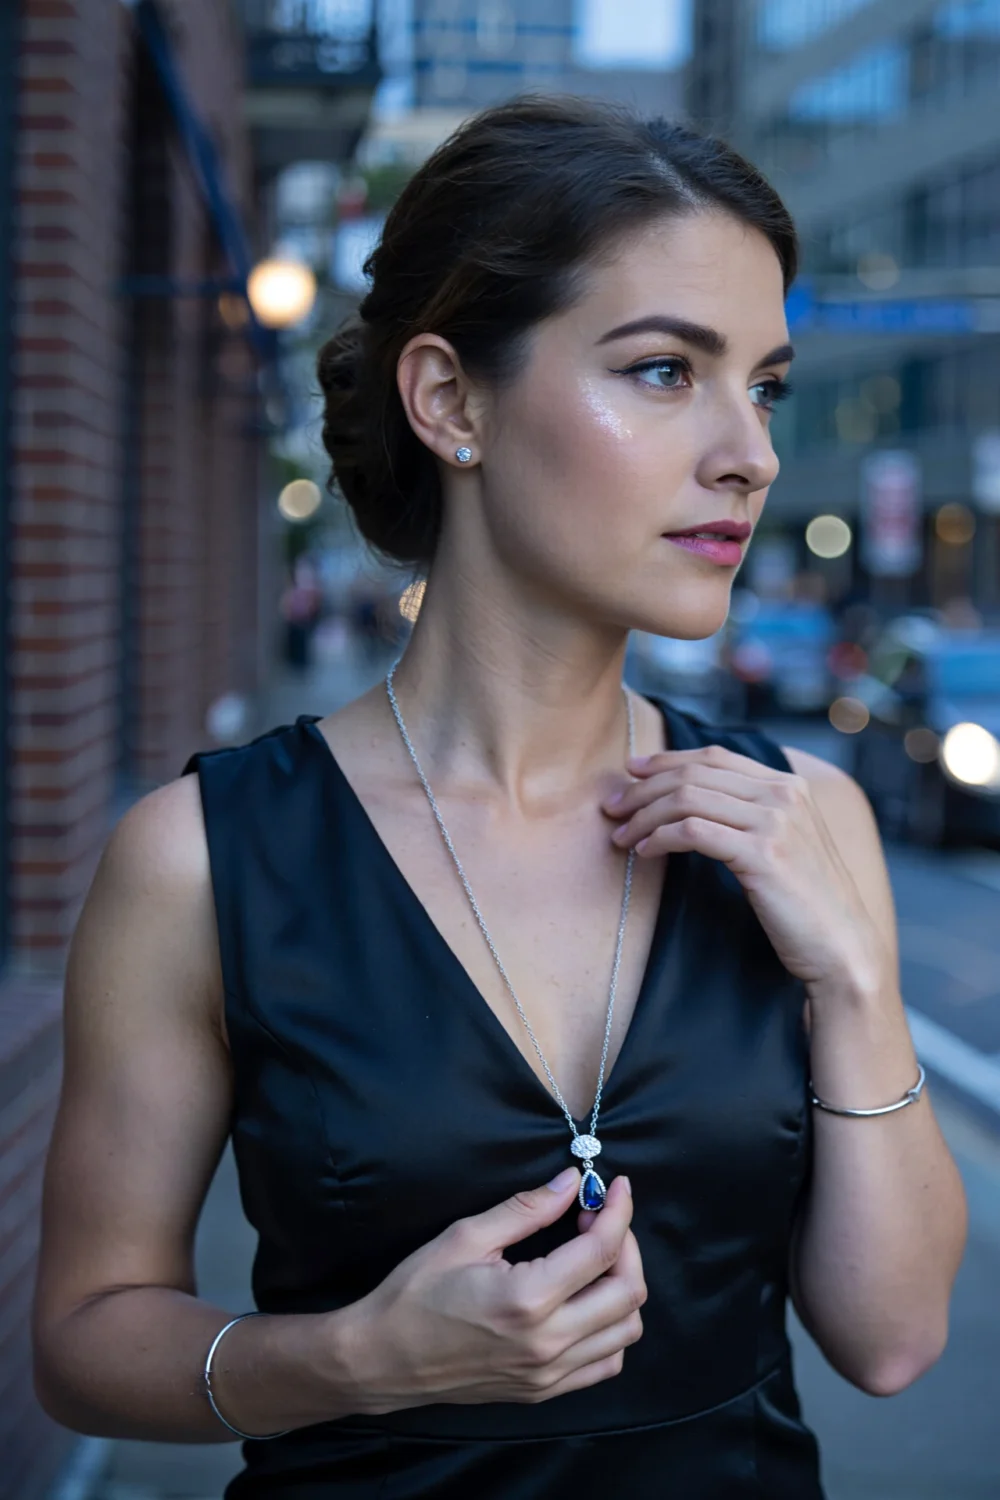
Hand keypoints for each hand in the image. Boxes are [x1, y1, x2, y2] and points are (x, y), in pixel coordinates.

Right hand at [332, 1169, 645, 1412]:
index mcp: (529, 1299)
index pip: (602, 1249)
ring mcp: (549, 1374)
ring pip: (625, 1331)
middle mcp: (548, 1342)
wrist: (382, 1358)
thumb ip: (526, 1209)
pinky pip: (605, 1363)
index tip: (617, 1186)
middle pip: (628, 1292)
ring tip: (594, 1257)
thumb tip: (571, 1183)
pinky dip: (611, 1328)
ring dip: (624, 1286)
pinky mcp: (543, 1391)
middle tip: (600, 1218)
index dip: (619, 1211)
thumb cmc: (416, 1293)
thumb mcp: (465, 1236)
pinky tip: (586, 1301)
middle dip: (628, 1244)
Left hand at [603, 746, 889, 993]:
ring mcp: (776, 821)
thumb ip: (749, 816)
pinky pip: (693, 830)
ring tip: (622, 836)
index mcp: (788, 785)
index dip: (666, 760)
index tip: (631, 771)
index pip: (714, 757)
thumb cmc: (804, 904)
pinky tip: (646, 852)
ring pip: (688, 798)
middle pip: (694, 773)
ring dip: (644, 815)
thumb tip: (690, 801)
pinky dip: (660, 837)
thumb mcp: (781, 845)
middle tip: (612, 808)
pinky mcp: (763, 853)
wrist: (841, 948)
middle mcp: (784, 794)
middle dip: (643, 788)